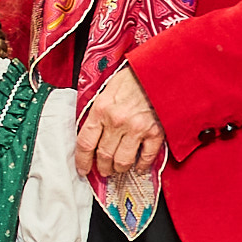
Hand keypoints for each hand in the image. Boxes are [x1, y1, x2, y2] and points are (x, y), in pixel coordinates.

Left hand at [73, 67, 164, 186]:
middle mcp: (117, 121)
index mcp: (101, 109)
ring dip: (119, 169)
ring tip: (118, 168)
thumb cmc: (133, 79)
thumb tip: (90, 134)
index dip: (82, 160)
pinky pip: (145, 158)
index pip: (85, 143)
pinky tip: (139, 166)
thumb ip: (97, 112)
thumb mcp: (107, 91)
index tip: (83, 169)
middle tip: (103, 169)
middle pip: (103, 155)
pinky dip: (141, 166)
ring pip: (122, 161)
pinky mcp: (155, 132)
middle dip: (102, 167)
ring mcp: (137, 128)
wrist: (160, 71)